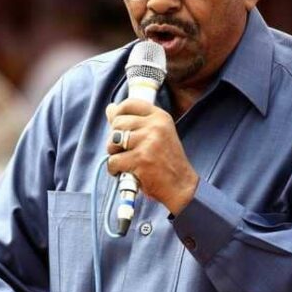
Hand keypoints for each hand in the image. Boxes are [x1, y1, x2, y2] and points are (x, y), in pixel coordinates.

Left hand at [106, 99, 198, 214]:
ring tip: (127, 161)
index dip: (118, 113)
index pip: (130, 103)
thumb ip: (134, 122)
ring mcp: (148, 142)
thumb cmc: (166, 162)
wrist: (181, 187)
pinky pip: (113, 161)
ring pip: (113, 141)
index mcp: (160, 117)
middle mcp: (155, 126)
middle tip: (126, 151)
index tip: (118, 125)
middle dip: (115, 139)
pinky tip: (126, 172)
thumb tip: (110, 108)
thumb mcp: (156, 135)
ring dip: (114, 154)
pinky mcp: (140, 159)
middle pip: (117, 123)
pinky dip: (115, 170)